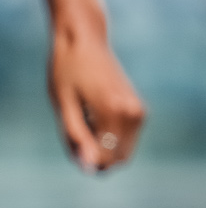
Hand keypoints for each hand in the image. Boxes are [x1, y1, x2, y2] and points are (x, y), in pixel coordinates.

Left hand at [48, 16, 143, 171]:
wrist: (85, 41)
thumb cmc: (68, 70)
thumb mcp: (64, 104)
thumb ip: (76, 136)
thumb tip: (90, 167)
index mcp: (115, 111)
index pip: (107, 159)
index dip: (86, 160)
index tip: (71, 141)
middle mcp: (134, 113)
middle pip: (118, 158)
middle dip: (96, 155)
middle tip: (75, 128)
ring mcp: (139, 111)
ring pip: (123, 150)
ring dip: (102, 145)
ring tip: (84, 118)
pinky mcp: (139, 109)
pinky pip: (125, 139)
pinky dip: (108, 136)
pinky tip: (94, 114)